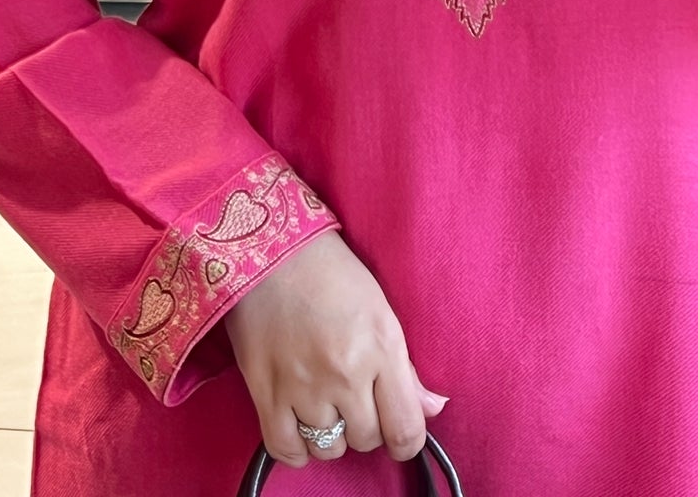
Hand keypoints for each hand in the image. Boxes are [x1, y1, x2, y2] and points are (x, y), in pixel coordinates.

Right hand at [224, 231, 447, 469]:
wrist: (269, 248)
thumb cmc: (330, 271)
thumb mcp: (379, 308)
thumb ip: (406, 367)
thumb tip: (432, 408)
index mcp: (381, 347)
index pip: (405, 429)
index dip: (406, 441)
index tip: (398, 431)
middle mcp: (346, 373)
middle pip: (367, 439)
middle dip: (366, 424)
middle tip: (355, 396)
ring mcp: (304, 387)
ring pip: (329, 448)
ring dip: (331, 433)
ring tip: (325, 403)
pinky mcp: (266, 392)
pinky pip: (287, 450)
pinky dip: (296, 446)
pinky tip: (300, 424)